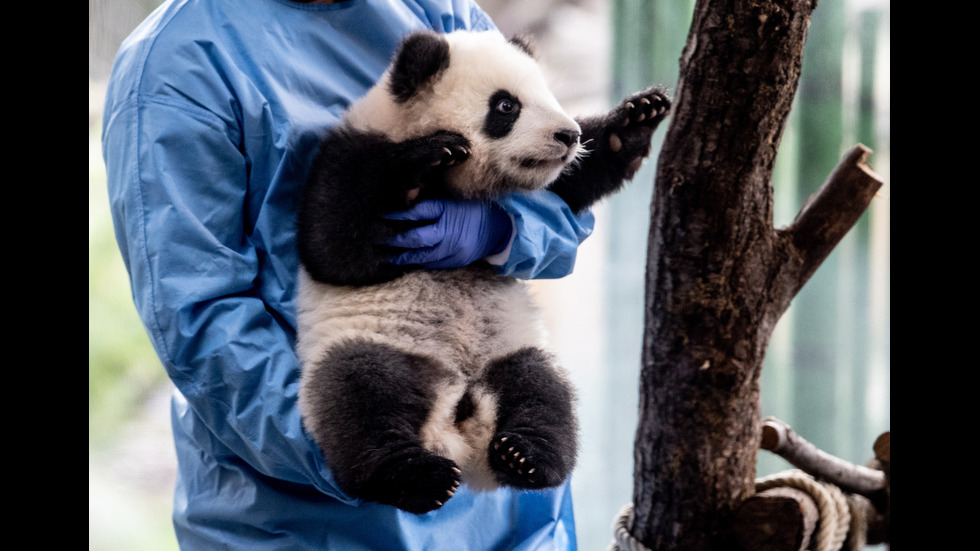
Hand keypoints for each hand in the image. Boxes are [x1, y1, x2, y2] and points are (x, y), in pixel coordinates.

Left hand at [383, 199, 512, 268]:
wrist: (499, 227)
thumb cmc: (472, 208)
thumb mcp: (451, 198)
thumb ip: (428, 200)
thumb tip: (404, 198)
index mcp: (447, 211)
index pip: (417, 212)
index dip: (397, 214)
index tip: (381, 215)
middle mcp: (449, 232)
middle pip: (416, 239)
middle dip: (395, 241)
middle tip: (378, 241)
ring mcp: (453, 250)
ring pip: (422, 257)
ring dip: (403, 257)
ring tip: (386, 257)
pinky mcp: (456, 261)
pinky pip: (432, 265)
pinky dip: (418, 263)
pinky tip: (406, 262)